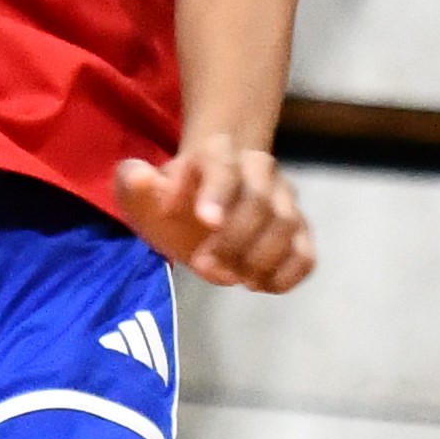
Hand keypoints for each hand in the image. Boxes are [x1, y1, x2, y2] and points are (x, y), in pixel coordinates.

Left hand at [113, 133, 315, 292]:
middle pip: (260, 201)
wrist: (204, 204)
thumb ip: (133, 181)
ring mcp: (284, 200)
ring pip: (288, 226)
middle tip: (202, 265)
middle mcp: (260, 170)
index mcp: (218, 153)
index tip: (205, 222)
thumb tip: (141, 178)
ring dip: (258, 259)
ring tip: (229, 278)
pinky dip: (287, 274)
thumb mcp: (141, 191)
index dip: (218, 193)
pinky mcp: (299, 232)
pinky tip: (259, 285)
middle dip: (232, 240)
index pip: (224, 167)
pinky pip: (306, 253)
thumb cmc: (172, 198)